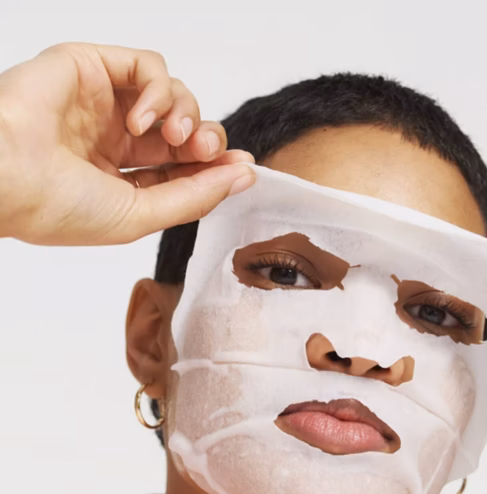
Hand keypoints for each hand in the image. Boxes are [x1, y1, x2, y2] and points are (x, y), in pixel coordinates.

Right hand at [0, 43, 254, 244]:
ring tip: (173, 138)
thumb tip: (245, 175)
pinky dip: (158, 90)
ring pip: (174, 95)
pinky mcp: (92, 68)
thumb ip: (196, 196)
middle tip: (207, 149)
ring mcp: (103, 105)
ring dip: (186, 114)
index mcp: (121, 179)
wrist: (5, 176)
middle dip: (207, 139)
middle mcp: (115, 140)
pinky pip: (147, 66)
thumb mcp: (141, 215)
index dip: (215, 166)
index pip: (182, 168)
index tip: (242, 166)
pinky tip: (141, 119)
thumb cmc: (62, 207)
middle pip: (185, 131)